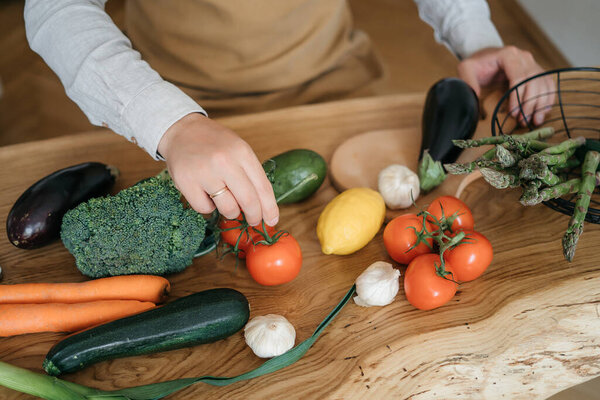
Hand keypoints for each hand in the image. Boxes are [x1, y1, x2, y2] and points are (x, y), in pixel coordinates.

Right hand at [158, 113, 278, 225]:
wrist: (181, 131)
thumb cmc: (214, 143)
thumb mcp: (238, 150)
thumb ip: (250, 174)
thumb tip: (263, 207)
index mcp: (242, 152)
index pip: (263, 187)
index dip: (269, 208)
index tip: (272, 220)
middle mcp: (224, 162)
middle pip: (248, 201)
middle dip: (254, 216)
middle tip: (253, 221)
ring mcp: (204, 172)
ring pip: (228, 208)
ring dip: (231, 212)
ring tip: (226, 202)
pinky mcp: (186, 182)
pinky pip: (205, 209)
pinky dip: (208, 207)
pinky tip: (206, 195)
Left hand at [457, 46, 554, 125]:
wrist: (485, 57)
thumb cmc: (476, 64)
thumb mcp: (466, 69)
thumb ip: (469, 82)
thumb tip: (475, 101)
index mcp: (509, 55)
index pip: (519, 77)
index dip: (517, 97)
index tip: (513, 113)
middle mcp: (524, 57)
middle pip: (533, 81)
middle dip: (530, 104)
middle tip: (523, 121)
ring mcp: (532, 63)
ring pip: (543, 83)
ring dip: (541, 103)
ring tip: (535, 121)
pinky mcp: (537, 71)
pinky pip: (547, 84)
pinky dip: (547, 98)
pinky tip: (543, 112)